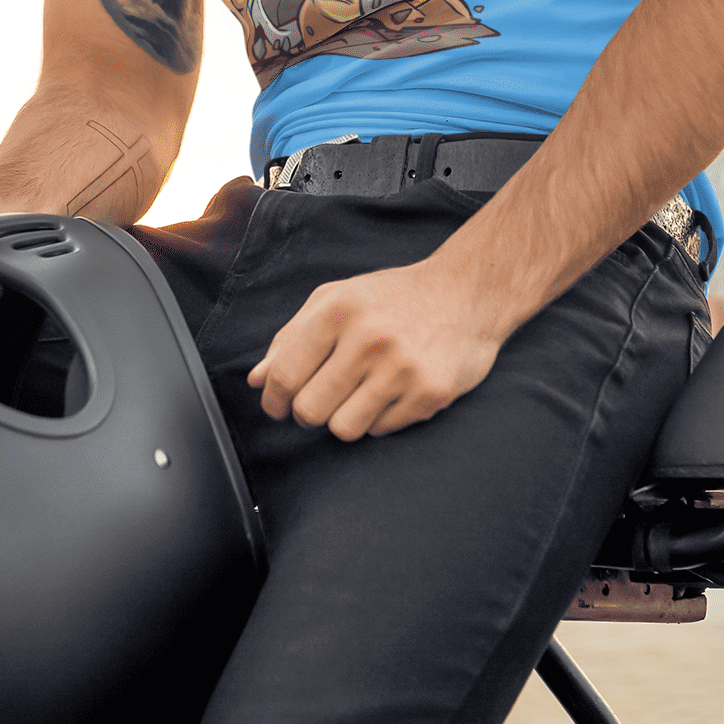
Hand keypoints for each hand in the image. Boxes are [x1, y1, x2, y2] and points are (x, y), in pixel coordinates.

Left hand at [247, 256, 503, 439]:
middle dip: (308, 413)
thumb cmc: (392, 298)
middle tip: (320, 401)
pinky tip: (391, 392)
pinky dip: (379, 419)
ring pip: (343, 429)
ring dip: (343, 419)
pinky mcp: (429, 393)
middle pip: (311, 410)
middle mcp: (369, 338)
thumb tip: (256, 380)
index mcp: (337, 310)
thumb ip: (291, 338)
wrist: (466, 293)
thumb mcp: (335, 300)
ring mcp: (401, 368)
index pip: (285, 375)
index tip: (278, 406)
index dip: (274, 400)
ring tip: (357, 395)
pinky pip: (381, 430)